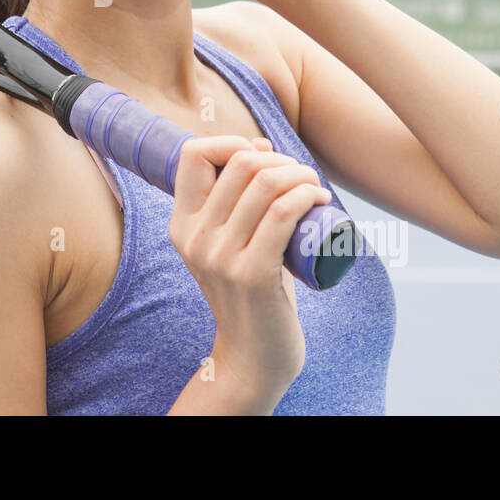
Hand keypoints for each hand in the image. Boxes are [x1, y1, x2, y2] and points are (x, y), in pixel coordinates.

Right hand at [168, 135, 332, 409]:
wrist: (252, 357)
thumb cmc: (251, 292)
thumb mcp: (231, 242)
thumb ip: (236, 199)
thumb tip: (259, 145)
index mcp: (181, 224)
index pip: (192, 153)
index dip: (231, 142)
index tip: (261, 159)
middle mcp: (194, 237)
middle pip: (240, 162)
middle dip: (280, 158)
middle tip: (300, 176)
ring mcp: (220, 256)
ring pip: (265, 183)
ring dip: (300, 174)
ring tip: (314, 187)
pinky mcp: (251, 274)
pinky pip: (283, 213)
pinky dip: (306, 195)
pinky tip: (318, 200)